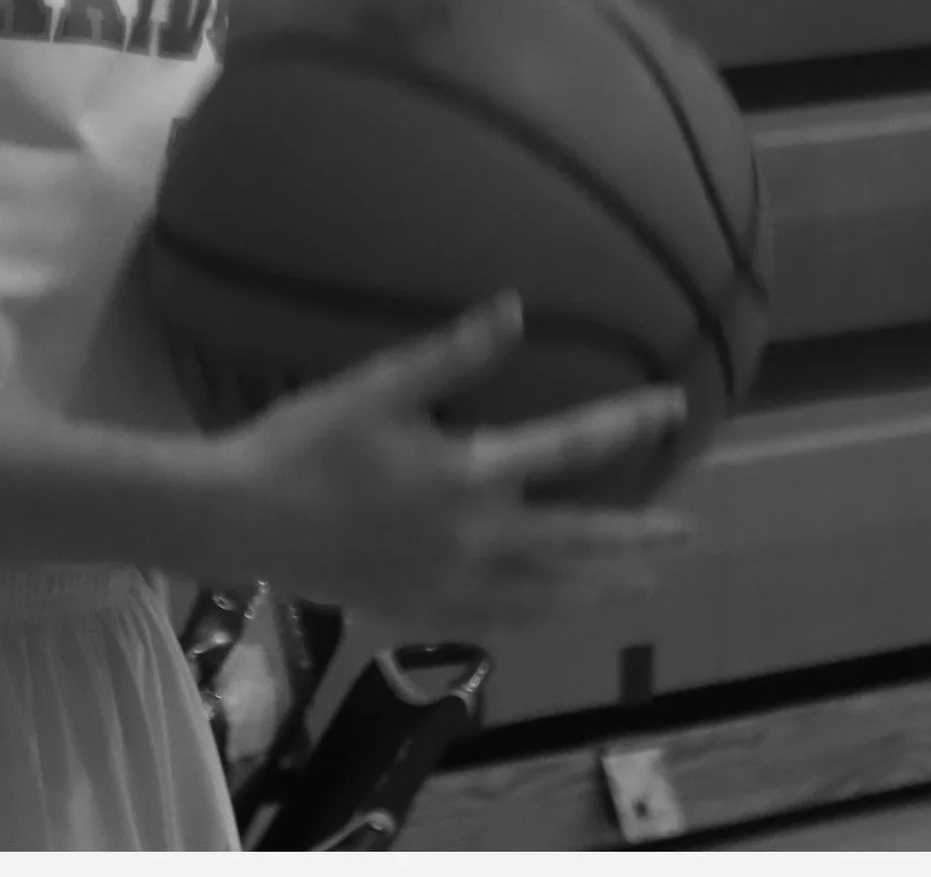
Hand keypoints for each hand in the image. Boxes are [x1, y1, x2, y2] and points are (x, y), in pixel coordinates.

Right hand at [206, 297, 692, 640]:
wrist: (244, 520)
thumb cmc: (308, 442)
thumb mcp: (379, 383)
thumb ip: (454, 351)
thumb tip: (516, 308)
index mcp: (469, 476)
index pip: (570, 448)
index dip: (627, 424)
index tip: (675, 406)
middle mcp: (475, 539)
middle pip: (577, 542)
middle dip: (637, 537)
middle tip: (686, 534)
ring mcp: (450, 584)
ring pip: (548, 593)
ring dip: (601, 585)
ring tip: (642, 583)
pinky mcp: (419, 610)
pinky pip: (498, 622)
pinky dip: (537, 617)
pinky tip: (550, 615)